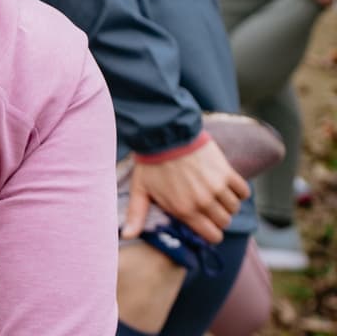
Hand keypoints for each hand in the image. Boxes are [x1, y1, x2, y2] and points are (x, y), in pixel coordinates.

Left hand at [124, 137, 247, 242]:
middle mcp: (203, 202)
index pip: (212, 236)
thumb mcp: (140, 190)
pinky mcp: (226, 172)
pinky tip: (226, 186)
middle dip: (218, 219)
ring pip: (234, 208)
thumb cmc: (151, 163)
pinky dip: (238, 191)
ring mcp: (217, 187)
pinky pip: (243, 191)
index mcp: (184, 210)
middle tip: (208, 208)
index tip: (206, 225)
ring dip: (227, 205)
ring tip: (215, 195)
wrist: (164, 134)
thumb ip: (136, 215)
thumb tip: (127, 236)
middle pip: (224, 223)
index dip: (211, 233)